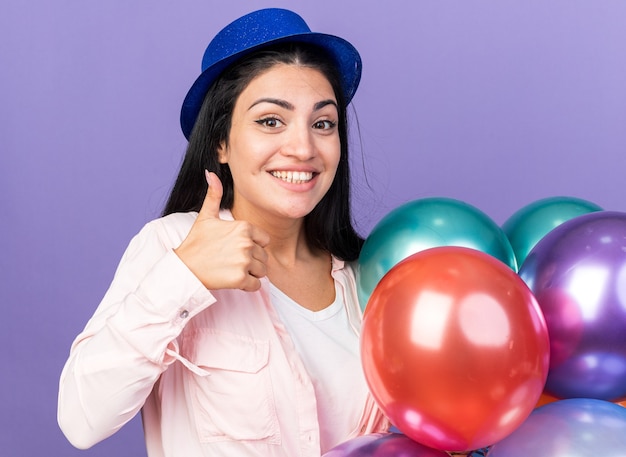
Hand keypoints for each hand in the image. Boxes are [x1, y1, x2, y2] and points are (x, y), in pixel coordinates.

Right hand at [174, 171, 269, 290]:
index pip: (264, 240)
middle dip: (252, 261)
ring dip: (251, 273)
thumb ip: (214, 195)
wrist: (184, 268)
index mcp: (244, 227)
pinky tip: (233, 280)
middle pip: (264, 256)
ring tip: (232, 270)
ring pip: (262, 271)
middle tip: (232, 261)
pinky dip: (248, 286)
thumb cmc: (196, 243)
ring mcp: (244, 261)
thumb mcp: (206, 217)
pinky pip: (256, 285)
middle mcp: (247, 243)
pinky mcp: (240, 279)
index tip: (236, 248)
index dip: (253, 246)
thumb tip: (210, 173)